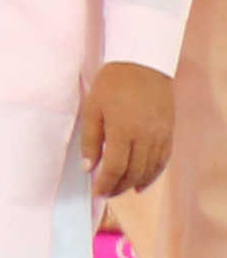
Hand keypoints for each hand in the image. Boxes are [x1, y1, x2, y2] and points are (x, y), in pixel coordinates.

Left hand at [79, 60, 175, 196]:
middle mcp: (145, 137)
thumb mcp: (92, 109)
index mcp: (123, 131)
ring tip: (120, 190)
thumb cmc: (112, 84)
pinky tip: (142, 182)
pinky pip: (163, 159)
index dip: (105, 184)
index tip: (96, 192)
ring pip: (149, 169)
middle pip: (133, 172)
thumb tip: (89, 167)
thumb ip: (91, 140)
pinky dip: (153, 174)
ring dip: (134, 183)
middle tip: (106, 193)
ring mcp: (160, 135)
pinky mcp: (169, 132)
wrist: (142, 64)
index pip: (115, 168)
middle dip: (118, 187)